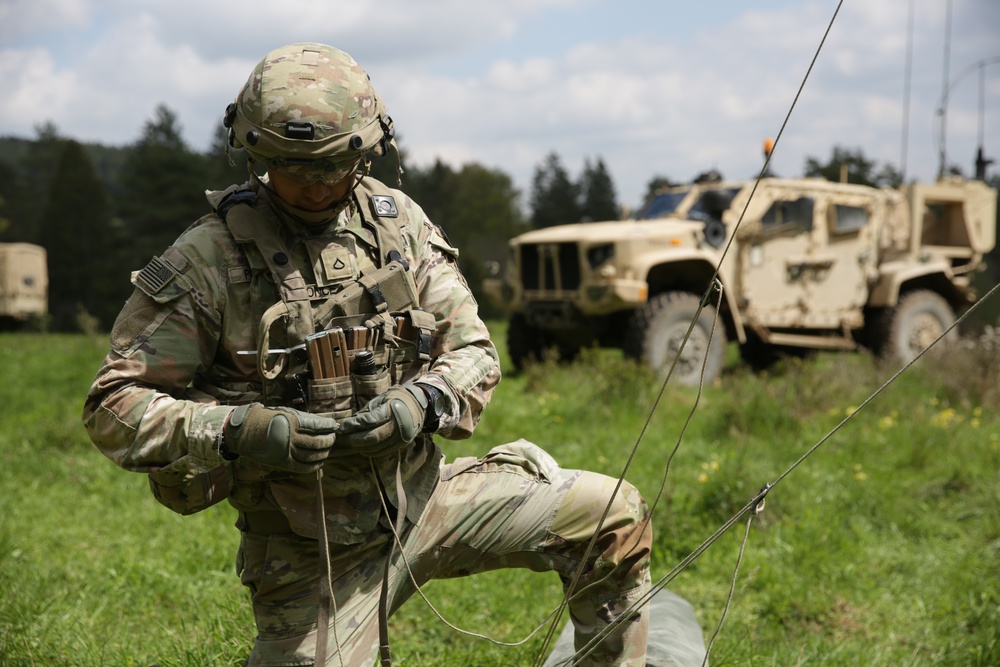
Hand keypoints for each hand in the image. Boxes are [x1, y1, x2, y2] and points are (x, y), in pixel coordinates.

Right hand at [223, 403, 337, 472]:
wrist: (247, 431)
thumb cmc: (270, 419)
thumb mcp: (287, 413)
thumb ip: (305, 419)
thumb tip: (325, 425)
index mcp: (292, 422)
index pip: (318, 425)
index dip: (328, 426)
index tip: (334, 425)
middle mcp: (290, 438)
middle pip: (317, 442)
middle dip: (329, 440)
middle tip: (333, 437)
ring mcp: (286, 452)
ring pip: (312, 456)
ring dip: (324, 453)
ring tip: (327, 449)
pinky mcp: (283, 463)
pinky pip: (303, 468)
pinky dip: (315, 466)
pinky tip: (320, 462)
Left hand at [337, 384, 428, 457]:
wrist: (419, 405)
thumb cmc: (396, 400)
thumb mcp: (381, 400)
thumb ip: (366, 412)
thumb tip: (349, 425)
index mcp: (391, 410)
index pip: (369, 421)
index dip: (353, 425)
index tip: (342, 427)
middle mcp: (398, 425)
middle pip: (372, 437)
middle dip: (356, 439)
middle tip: (346, 437)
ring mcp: (401, 436)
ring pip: (377, 447)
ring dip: (362, 447)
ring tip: (353, 442)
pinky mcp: (401, 444)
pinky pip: (383, 452)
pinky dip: (371, 451)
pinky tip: (363, 447)